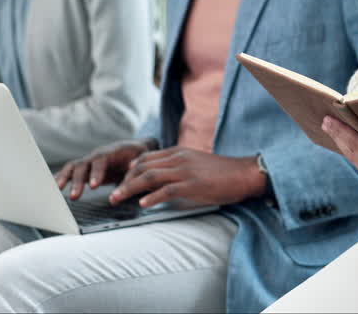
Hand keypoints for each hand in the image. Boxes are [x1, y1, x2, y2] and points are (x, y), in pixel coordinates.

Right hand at [54, 138, 156, 200]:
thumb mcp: (137, 166)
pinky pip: (69, 171)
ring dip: (64, 178)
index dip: (96, 173)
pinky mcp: (83, 169)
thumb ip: (128, 179)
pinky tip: (50, 187)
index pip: (100, 161)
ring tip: (56, 191)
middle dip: (77, 181)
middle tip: (74, 196)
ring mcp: (88, 161)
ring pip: (72, 167)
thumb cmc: (136, 157)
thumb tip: (119, 195)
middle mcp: (96, 155)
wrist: (135, 149)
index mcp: (111, 152)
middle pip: (82, 164)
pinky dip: (59, 178)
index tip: (93, 186)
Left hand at [108, 147, 266, 207]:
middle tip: (113, 195)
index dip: (129, 171)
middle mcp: (179, 158)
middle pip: (142, 166)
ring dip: (130, 189)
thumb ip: (175, 169)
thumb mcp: (195, 165)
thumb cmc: (221, 172)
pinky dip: (152, 197)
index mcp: (178, 152)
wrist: (244, 173)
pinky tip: (143, 205)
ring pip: (149, 177)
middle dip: (124, 181)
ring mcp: (185, 171)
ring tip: (117, 200)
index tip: (120, 183)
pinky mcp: (193, 184)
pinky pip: (167, 190)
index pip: (145, 158)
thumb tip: (155, 183)